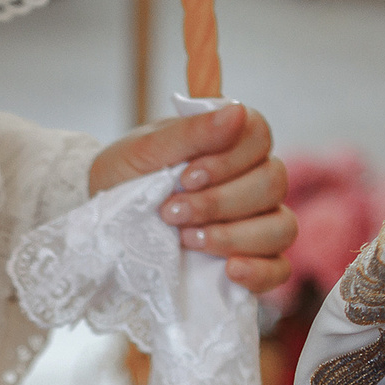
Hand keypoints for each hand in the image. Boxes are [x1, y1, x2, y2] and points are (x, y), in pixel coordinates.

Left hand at [89, 103, 295, 294]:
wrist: (103, 225)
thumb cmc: (125, 178)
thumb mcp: (146, 151)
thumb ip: (191, 132)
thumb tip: (235, 112)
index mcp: (229, 142)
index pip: (260, 136)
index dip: (229, 159)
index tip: (187, 176)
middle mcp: (251, 179)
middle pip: (272, 183)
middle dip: (220, 202)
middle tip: (172, 212)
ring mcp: (257, 222)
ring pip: (281, 227)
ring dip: (234, 235)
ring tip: (187, 239)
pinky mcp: (254, 262)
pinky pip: (279, 270)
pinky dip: (260, 272)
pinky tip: (231, 270)